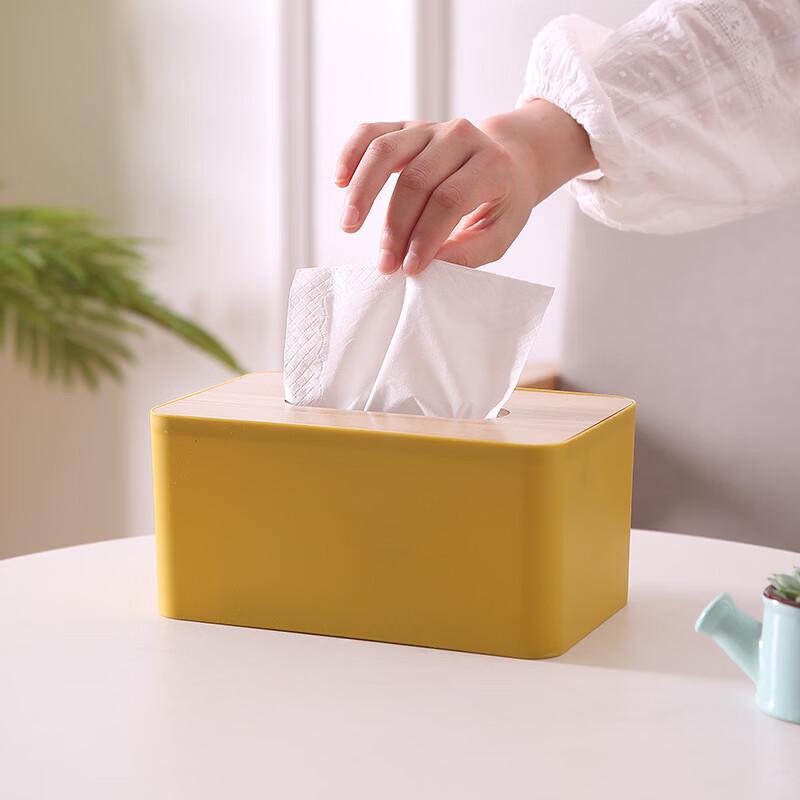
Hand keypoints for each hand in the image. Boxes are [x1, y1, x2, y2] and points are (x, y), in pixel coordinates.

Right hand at [334, 100, 596, 274]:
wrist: (508, 160)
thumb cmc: (501, 203)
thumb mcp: (502, 232)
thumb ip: (472, 251)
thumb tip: (432, 263)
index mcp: (491, 163)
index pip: (449, 200)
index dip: (425, 236)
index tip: (409, 268)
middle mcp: (460, 136)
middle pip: (415, 181)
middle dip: (396, 227)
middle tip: (385, 263)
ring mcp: (430, 127)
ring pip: (386, 151)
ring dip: (363, 191)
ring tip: (349, 225)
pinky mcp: (406, 126)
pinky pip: (371, 132)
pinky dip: (351, 154)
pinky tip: (340, 182)